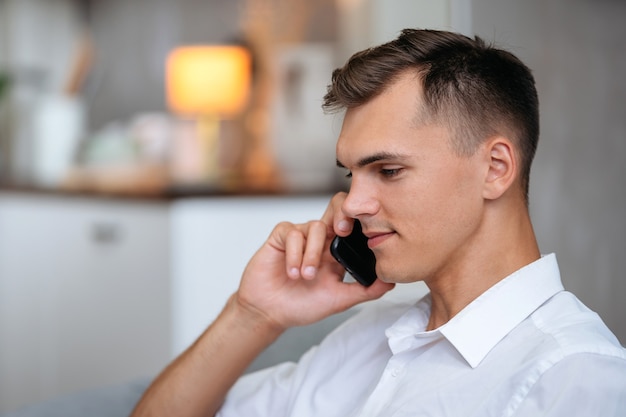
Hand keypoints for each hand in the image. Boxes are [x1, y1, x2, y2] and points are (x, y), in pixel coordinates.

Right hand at [235, 193, 394, 329]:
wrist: (270, 313)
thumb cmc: (301, 306)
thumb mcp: (339, 300)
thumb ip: (365, 290)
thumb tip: (392, 282)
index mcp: (336, 251)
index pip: (353, 224)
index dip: (361, 222)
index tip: (366, 233)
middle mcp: (320, 240)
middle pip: (336, 207)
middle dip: (342, 214)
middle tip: (343, 232)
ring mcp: (300, 237)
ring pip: (315, 226)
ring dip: (312, 253)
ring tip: (306, 277)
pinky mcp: (280, 237)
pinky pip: (291, 232)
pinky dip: (294, 253)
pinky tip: (292, 272)